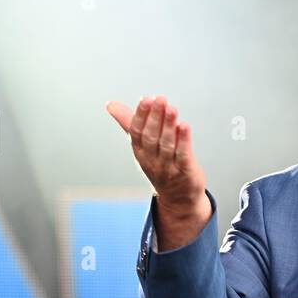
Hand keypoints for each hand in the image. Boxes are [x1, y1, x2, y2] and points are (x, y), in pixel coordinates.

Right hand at [107, 96, 211, 246]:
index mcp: (141, 152)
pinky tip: (184, 126)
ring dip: (169, 125)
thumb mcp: (143, 146)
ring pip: (166, 145)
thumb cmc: (161, 167)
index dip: (141, 116)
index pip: (137, 132)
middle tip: (160, 100)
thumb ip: (129, 123)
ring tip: (171, 109)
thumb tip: (112, 105)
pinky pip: (182, 155)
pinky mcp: (185, 171)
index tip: (146, 100)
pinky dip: (183, 140)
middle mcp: (152, 160)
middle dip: (155, 117)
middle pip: (151, 137)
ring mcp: (168, 167)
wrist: (179, 198)